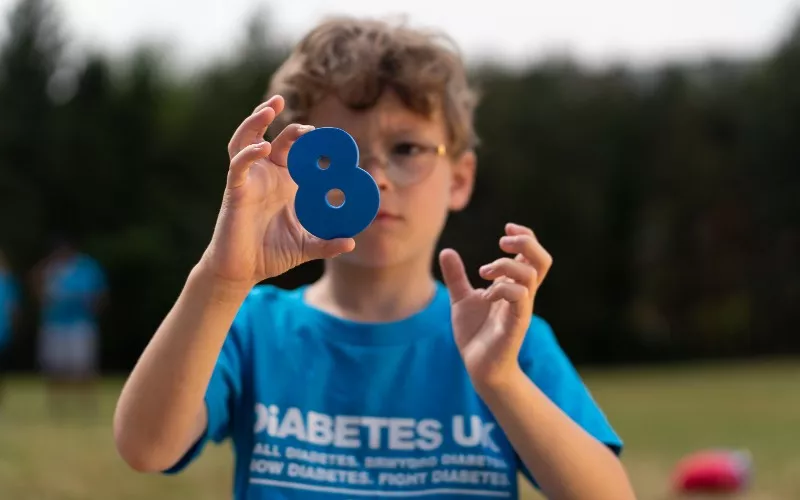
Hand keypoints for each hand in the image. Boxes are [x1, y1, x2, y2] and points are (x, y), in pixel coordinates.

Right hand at [199, 95, 354, 289]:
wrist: (243, 270)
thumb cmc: (271, 253)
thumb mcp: (306, 247)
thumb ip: (327, 244)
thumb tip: (351, 244)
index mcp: (285, 182)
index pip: (298, 152)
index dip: (311, 141)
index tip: (331, 137)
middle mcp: (267, 175)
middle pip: (277, 139)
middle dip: (291, 128)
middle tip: (309, 127)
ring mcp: (249, 180)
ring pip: (247, 140)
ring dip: (256, 121)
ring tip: (270, 107)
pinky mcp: (235, 190)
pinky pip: (238, 165)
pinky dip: (249, 153)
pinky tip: (263, 147)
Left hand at [439, 223, 552, 390]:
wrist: (478, 367)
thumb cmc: (475, 334)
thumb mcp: (461, 299)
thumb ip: (456, 276)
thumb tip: (447, 251)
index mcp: (513, 285)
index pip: (532, 254)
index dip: (525, 236)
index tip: (506, 228)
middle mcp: (522, 294)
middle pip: (542, 260)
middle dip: (526, 242)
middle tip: (501, 242)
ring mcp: (521, 308)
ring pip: (530, 275)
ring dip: (505, 266)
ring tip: (484, 274)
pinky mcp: (516, 323)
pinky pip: (520, 297)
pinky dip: (502, 289)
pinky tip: (486, 295)